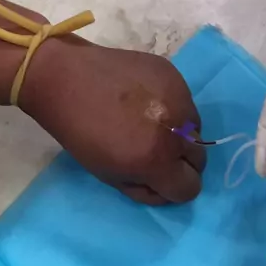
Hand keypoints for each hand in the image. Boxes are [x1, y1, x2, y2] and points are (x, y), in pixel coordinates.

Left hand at [20, 35, 204, 204]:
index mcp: (156, 159)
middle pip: (200, 159)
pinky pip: (186, 103)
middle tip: (156, 153)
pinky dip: (174, 109)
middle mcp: (176, 130)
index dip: (175, 188)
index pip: (190, 188)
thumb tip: (167, 190)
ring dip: (180, 135)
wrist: (65, 78)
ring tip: (150, 124)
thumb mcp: (109, 176)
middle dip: (181, 163)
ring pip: (196, 130)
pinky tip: (146, 102)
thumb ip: (145, 189)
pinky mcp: (175, 75)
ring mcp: (180, 98)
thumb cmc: (80, 134)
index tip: (161, 179)